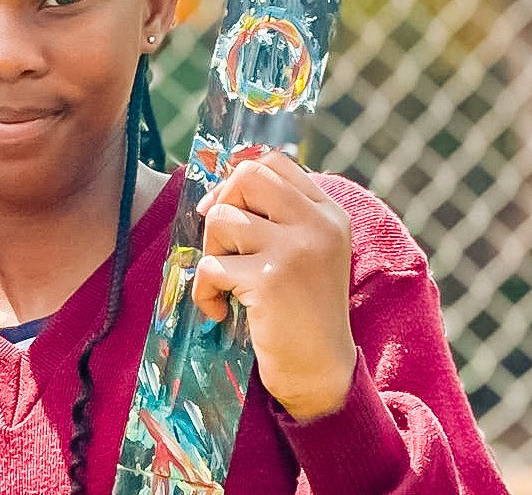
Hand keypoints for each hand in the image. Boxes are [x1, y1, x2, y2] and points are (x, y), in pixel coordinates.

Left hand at [192, 150, 354, 420]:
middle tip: (222, 242)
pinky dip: (203, 291)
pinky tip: (219, 310)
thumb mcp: (301, 253)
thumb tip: (214, 191)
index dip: (237, 181)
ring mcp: (296, 250)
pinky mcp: (270, 279)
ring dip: (211, 252)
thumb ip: (275, 217)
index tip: (227, 211)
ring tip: (227, 282)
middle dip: (221, 204)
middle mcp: (318, 225)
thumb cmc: (299, 310)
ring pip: (221, 219)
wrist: (319, 369)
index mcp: (328, 213)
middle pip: (247, 176)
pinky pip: (210, 266)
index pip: (274, 162)